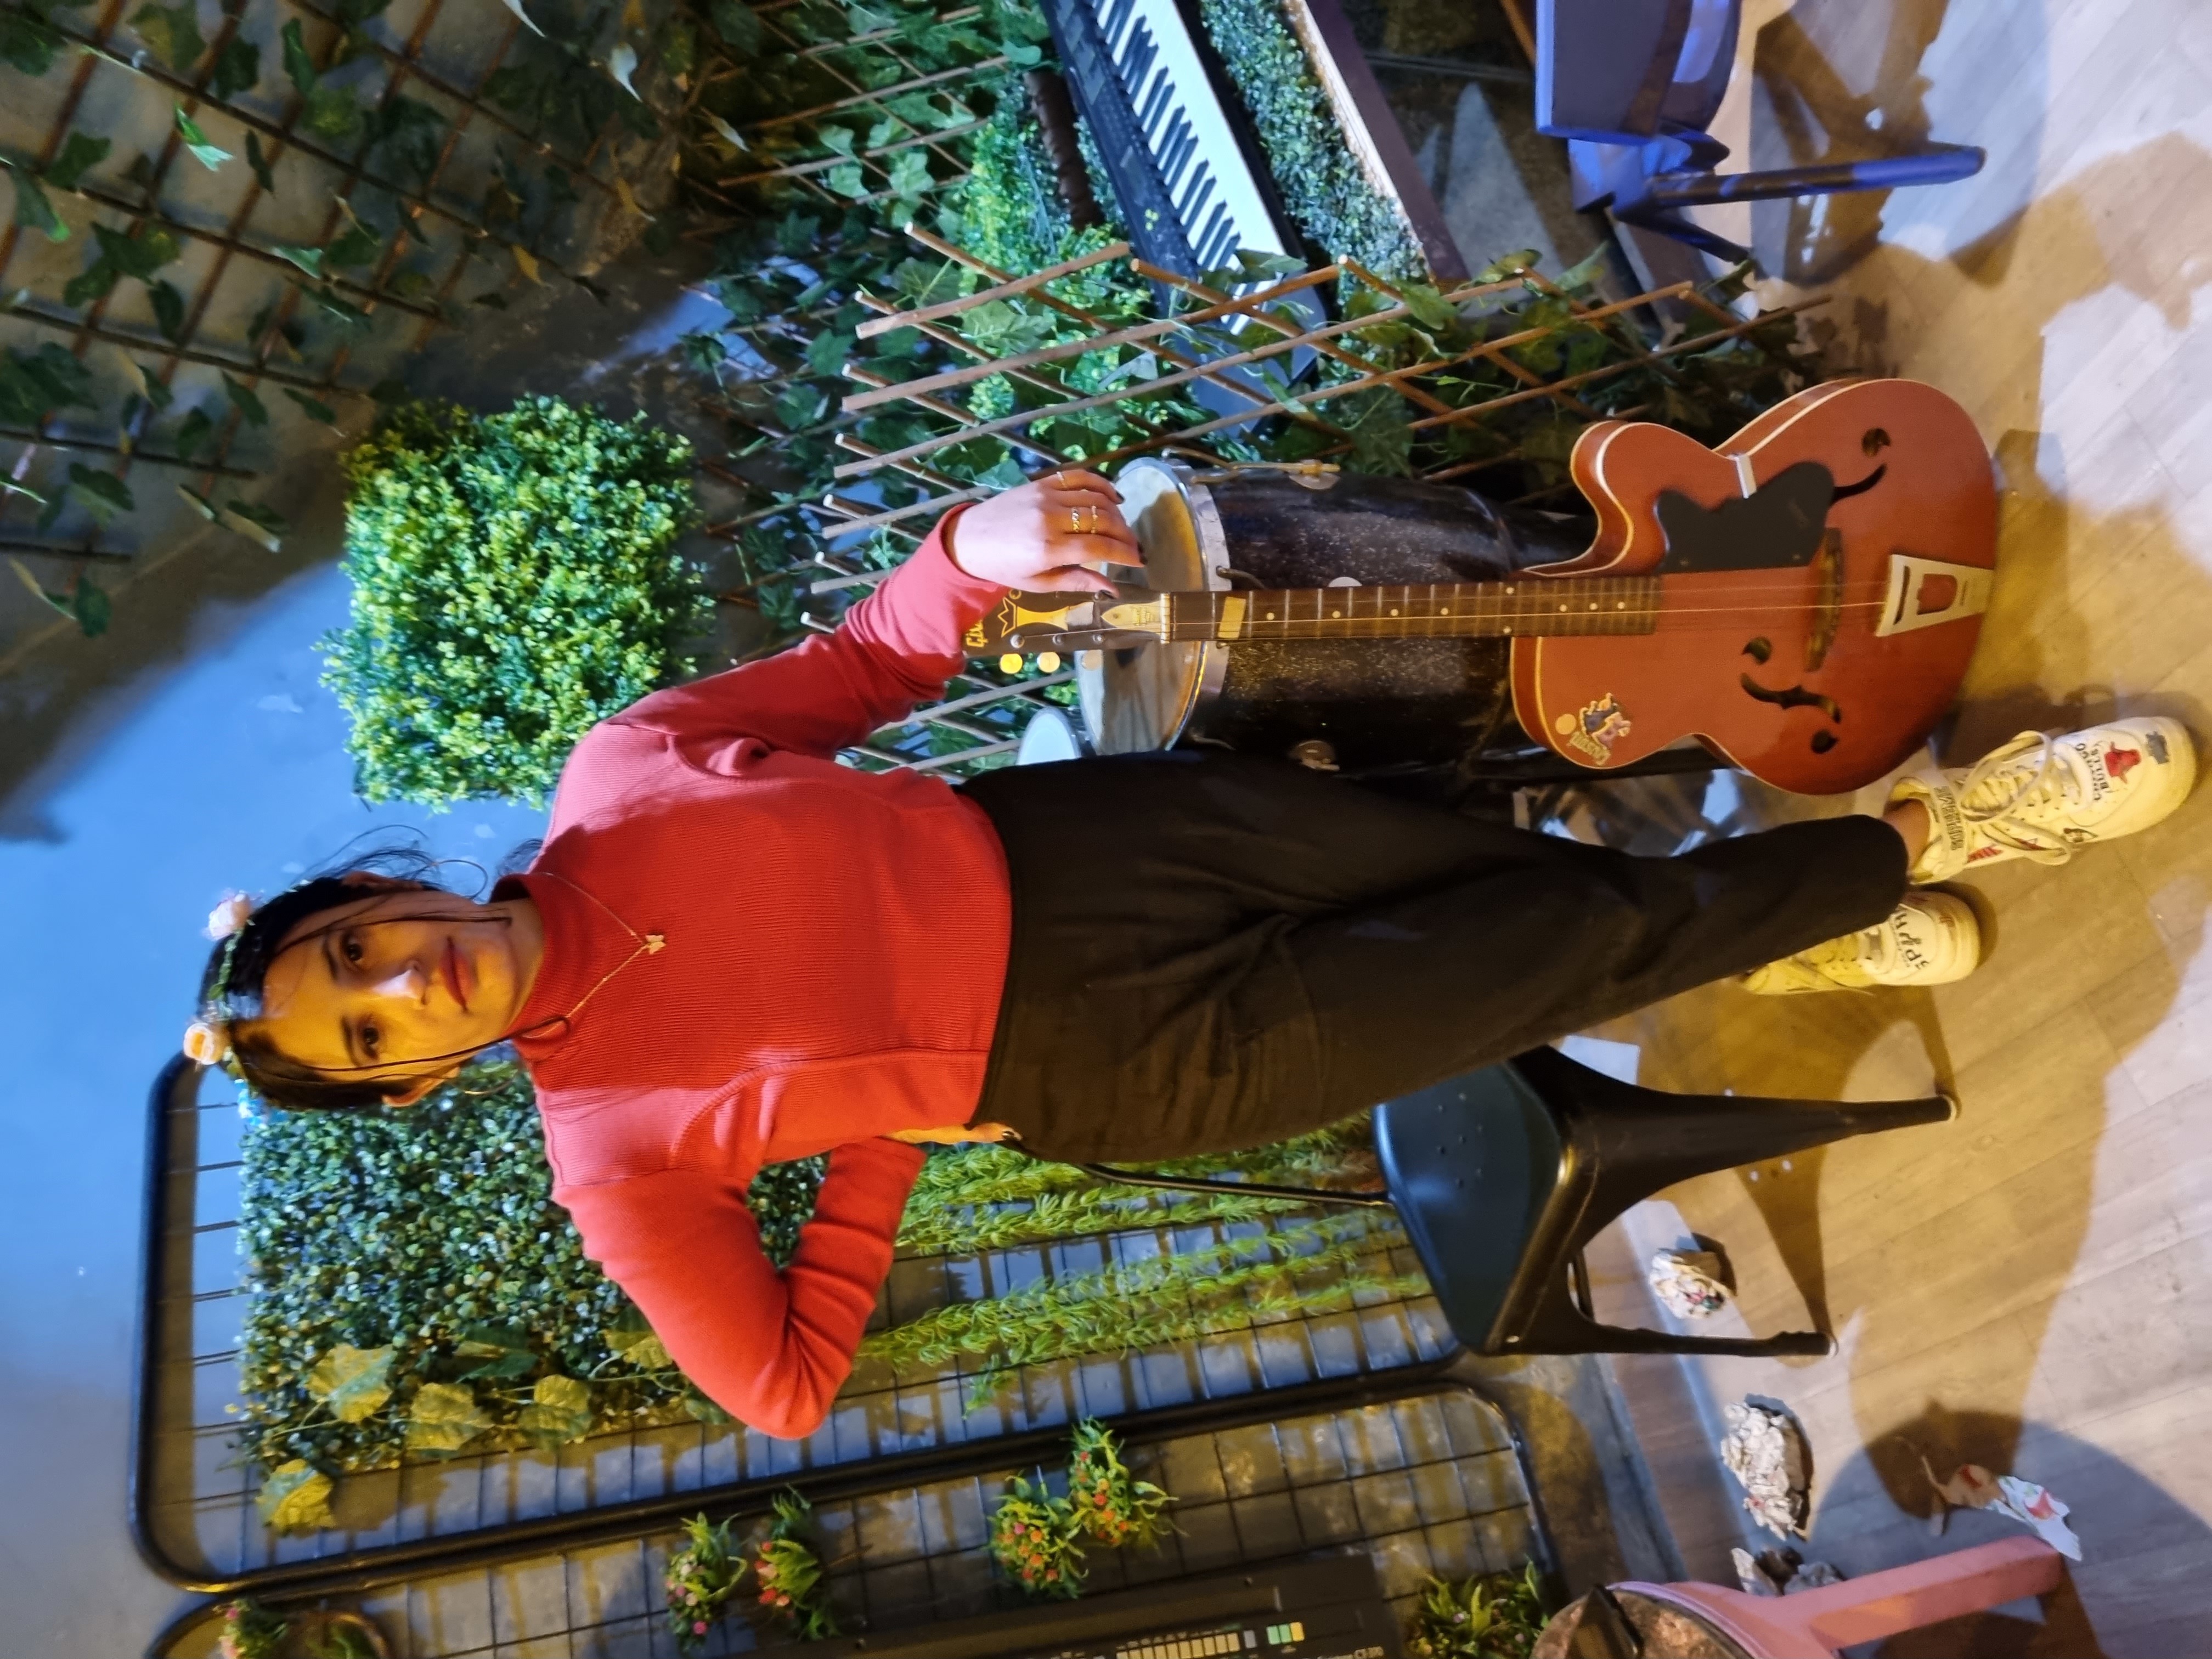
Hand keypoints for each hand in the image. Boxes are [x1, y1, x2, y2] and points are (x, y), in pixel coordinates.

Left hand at [944, 469, 1144, 593]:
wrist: (969, 539)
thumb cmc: (1003, 567)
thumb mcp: (1039, 583)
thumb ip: (1078, 581)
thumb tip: (1113, 588)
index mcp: (1048, 549)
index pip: (1100, 547)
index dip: (1125, 553)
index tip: (1139, 560)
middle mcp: (1050, 518)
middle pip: (1103, 520)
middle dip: (1125, 534)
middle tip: (1134, 547)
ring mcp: (1046, 496)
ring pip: (1095, 498)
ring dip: (1116, 513)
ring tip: (1123, 528)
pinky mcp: (1041, 483)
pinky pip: (1079, 477)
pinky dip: (1101, 484)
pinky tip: (1113, 497)